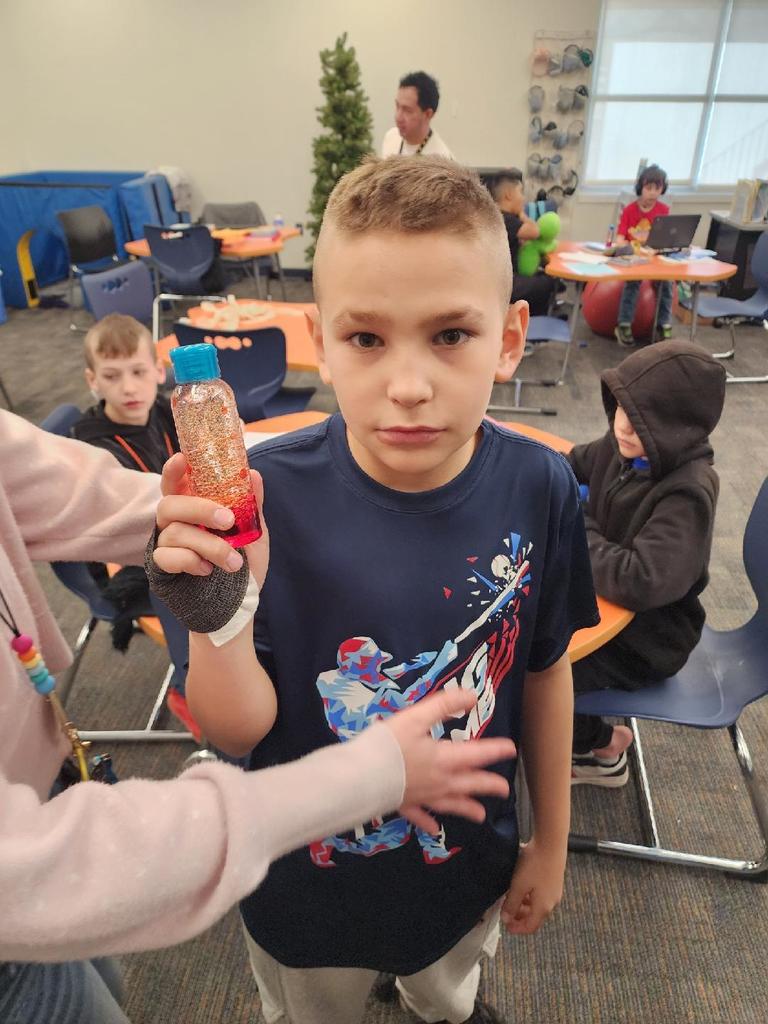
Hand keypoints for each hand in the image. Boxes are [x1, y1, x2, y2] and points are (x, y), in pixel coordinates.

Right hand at [153, 453, 269, 585]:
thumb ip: (251, 505)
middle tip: (228, 520)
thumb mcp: (255, 533)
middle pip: (170, 504)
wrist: (241, 604)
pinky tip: (208, 570)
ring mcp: (166, 544)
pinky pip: (167, 557)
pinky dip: (192, 561)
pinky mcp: (162, 568)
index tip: (182, 459)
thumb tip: (253, 474)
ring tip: (233, 561)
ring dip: (210, 545)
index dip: (174, 470)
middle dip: (200, 509)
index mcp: (193, 508)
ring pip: (176, 532)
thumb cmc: (245, 565)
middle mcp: (175, 522)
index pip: (176, 483)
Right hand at [384, 689, 516, 834]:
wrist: (361, 777)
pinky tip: (434, 829)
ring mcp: (422, 797)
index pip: (476, 754)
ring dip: (467, 808)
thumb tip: (471, 697)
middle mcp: (439, 781)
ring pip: (450, 804)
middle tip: (504, 789)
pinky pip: (420, 817)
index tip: (511, 749)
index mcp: (443, 758)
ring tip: (481, 815)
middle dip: (488, 785)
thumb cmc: (387, 745)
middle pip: (469, 783)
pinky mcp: (405, 805)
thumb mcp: (416, 717)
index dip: (495, 750)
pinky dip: (428, 823)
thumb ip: (444, 705)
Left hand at [500, 837, 565, 934]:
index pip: (530, 927)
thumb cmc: (535, 864)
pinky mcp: (555, 881)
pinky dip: (530, 897)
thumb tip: (506, 919)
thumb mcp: (518, 885)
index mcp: (543, 907)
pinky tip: (522, 886)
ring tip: (511, 897)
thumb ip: (511, 903)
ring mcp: (555, 891)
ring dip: (524, 906)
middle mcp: (552, 902)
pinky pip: (541, 896)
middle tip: (506, 911)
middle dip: (520, 917)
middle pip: (535, 917)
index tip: (506, 926)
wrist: (551, 843)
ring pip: (537, 906)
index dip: (518, 929)